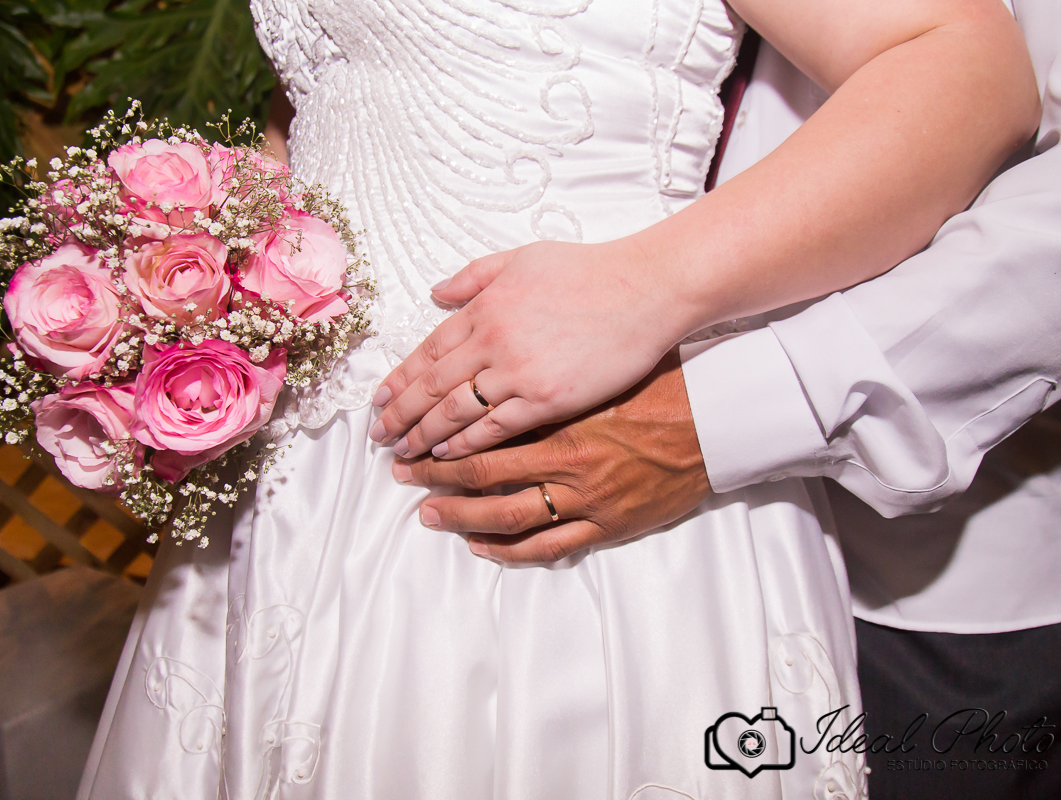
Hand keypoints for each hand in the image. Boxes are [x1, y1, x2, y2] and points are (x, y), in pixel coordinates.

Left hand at [368, 238, 694, 459]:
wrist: (644, 289)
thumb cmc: (588, 270)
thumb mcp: (522, 258)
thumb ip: (474, 276)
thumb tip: (436, 292)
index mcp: (483, 307)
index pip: (427, 350)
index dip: (399, 379)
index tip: (379, 400)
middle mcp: (492, 340)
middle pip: (431, 385)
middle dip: (400, 414)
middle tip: (378, 436)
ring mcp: (518, 372)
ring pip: (455, 411)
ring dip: (423, 434)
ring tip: (402, 452)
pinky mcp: (546, 399)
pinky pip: (494, 428)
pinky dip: (465, 443)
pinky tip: (445, 454)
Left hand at [393, 352, 711, 563]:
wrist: (716, 419)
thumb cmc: (656, 380)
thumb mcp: (595, 356)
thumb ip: (544, 353)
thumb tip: (503, 336)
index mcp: (561, 414)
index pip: (482, 429)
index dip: (439, 435)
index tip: (410, 435)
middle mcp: (567, 459)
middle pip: (484, 472)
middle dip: (435, 475)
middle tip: (401, 474)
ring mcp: (588, 497)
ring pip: (509, 515)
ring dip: (462, 517)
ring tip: (428, 515)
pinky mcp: (608, 525)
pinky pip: (549, 545)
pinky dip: (510, 550)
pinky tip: (480, 545)